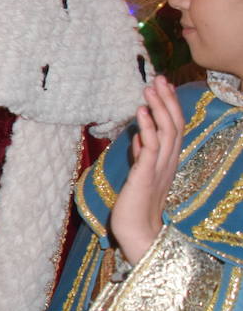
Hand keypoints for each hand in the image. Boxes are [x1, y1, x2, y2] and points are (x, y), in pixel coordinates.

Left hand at [109, 76, 184, 263]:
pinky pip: (151, 148)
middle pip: (174, 125)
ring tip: (150, 88)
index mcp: (167, 162)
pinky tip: (141, 112)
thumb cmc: (135, 205)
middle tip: (159, 78)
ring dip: (158, 108)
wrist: (136, 233)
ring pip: (166, 132)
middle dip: (167, 100)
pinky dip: (147, 128)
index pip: (174, 128)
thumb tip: (138, 139)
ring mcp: (159, 168)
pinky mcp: (146, 176)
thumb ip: (141, 157)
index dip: (170, 106)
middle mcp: (168, 162)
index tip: (163, 86)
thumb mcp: (139, 175)